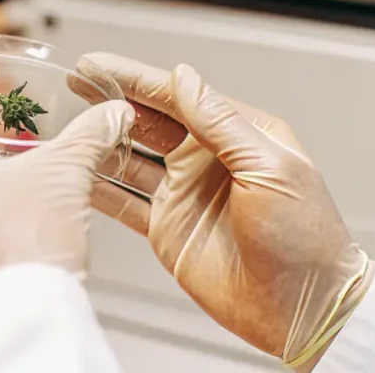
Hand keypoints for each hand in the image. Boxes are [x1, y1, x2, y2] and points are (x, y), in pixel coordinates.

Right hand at [84, 53, 371, 366]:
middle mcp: (206, 160)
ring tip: (69, 125)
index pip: (179, 96)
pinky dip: (98, 188)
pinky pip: (123, 202)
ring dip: (101, 141)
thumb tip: (184, 77)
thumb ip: (220, 122)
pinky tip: (75, 174)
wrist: (304, 309)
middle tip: (75, 81)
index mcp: (238, 136)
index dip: (136, 79)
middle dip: (111, 101)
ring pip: (129, 158)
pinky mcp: (167, 228)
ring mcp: (184, 194)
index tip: (98, 65)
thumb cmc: (305, 237)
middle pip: (148, 121)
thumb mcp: (268, 167)